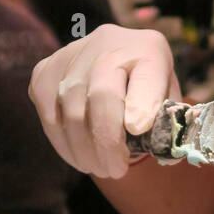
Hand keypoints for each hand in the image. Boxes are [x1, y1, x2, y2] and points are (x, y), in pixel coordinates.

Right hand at [28, 24, 180, 178]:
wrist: (116, 61)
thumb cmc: (147, 91)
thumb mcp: (167, 102)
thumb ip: (168, 124)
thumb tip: (168, 155)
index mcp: (149, 49)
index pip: (147, 74)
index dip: (142, 103)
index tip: (138, 129)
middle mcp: (108, 42)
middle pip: (101, 94)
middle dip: (106, 142)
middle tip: (115, 171)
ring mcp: (72, 53)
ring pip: (69, 107)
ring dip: (83, 148)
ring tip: (99, 169)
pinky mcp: (46, 69)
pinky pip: (47, 110)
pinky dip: (61, 141)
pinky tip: (78, 158)